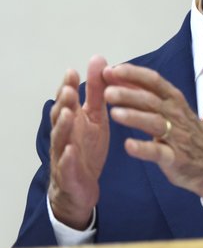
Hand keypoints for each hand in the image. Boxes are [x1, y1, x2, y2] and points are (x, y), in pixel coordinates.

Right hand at [48, 55, 109, 228]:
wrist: (81, 187)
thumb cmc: (86, 147)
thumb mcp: (95, 117)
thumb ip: (97, 91)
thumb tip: (98, 59)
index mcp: (71, 121)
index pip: (67, 101)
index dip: (67, 87)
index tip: (73, 71)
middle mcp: (64, 135)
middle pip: (59, 118)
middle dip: (63, 104)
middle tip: (70, 90)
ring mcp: (63, 155)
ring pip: (60, 139)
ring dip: (63, 126)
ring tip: (69, 113)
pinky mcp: (69, 174)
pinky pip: (66, 166)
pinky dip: (68, 157)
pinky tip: (72, 150)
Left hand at [103, 63, 202, 202]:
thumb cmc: (190, 135)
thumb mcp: (175, 111)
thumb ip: (150, 97)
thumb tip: (123, 80)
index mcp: (174, 101)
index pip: (154, 81)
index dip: (133, 75)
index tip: (112, 70)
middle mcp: (176, 115)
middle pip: (151, 100)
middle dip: (129, 94)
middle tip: (107, 91)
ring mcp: (177, 136)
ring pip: (154, 122)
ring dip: (135, 117)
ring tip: (114, 114)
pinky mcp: (176, 158)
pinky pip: (159, 152)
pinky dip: (144, 148)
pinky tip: (129, 145)